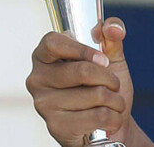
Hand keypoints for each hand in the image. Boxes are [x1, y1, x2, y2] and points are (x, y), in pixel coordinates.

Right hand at [26, 18, 135, 146]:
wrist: (109, 123)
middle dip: (109, 78)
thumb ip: (112, 35)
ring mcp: (44, 104)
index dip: (82, 49)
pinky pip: (98, 116)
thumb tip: (112, 27)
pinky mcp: (56, 126)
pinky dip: (114, 116)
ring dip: (115, 99)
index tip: (103, 59)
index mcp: (45, 56)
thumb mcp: (111, 57)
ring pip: (95, 94)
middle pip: (81, 71)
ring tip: (112, 102)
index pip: (53, 43)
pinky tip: (110, 118)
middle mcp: (37, 79)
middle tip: (114, 84)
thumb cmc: (103, 86)